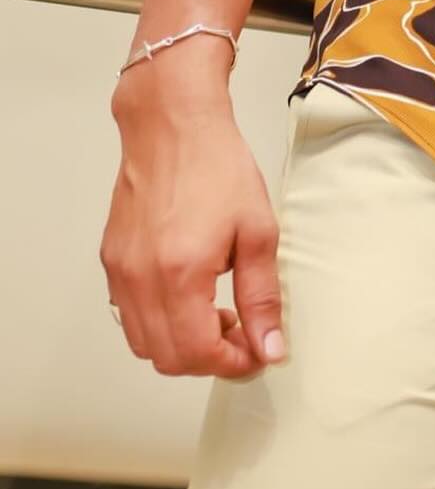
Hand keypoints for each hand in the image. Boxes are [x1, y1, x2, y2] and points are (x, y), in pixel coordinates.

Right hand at [102, 55, 286, 379]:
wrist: (173, 125)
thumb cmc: (217, 166)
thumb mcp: (258, 230)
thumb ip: (262, 296)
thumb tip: (270, 346)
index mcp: (180, 274)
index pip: (198, 353)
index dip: (232, 364)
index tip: (257, 354)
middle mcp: (140, 280)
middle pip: (167, 358)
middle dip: (209, 359)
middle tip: (242, 337)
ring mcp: (119, 272)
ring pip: (142, 342)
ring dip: (181, 344)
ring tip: (217, 314)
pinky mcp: (110, 260)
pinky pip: (128, 314)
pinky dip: (158, 322)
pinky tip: (189, 295)